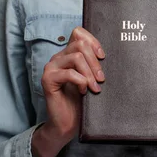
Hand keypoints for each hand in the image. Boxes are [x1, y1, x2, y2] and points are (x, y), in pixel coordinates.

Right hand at [32, 27, 104, 156]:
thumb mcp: (92, 79)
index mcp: (69, 54)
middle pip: (79, 44)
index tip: (103, 57)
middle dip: (95, 62)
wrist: (68, 124)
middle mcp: (58, 57)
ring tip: (95, 87)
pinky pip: (68, 73)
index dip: (93, 41)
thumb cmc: (82, 102)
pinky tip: (83, 91)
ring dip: (90, 73)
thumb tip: (109, 54)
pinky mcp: (47, 79)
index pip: (78, 33)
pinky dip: (80, 82)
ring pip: (75, 57)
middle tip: (102, 79)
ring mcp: (51, 67)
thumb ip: (95, 65)